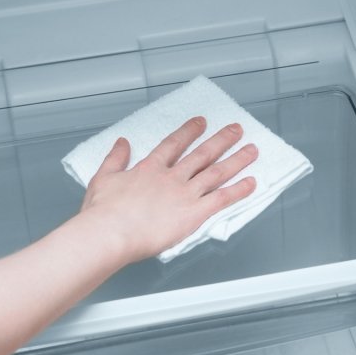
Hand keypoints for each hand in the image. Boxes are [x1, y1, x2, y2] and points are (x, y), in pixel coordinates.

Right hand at [78, 116, 257, 262]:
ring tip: (252, 150)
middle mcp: (172, 177)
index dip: (189, 132)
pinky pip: (222, 198)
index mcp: (150, 168)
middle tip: (237, 129)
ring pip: (217, 172)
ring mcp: (185, 193)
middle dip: (222, 139)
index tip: (201, 122)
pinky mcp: (194, 213)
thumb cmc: (103, 212)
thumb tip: (121, 142)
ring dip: (237, 160)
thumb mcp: (103, 178)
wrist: (110, 232)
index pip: (174, 144)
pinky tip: (251, 182)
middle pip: (202, 154)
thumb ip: (115, 158)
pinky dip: (239, 190)